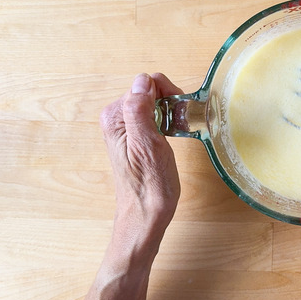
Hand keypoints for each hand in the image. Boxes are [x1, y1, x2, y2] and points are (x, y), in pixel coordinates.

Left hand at [71, 73, 183, 299]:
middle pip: (150, 91)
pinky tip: (175, 137)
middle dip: (171, 102)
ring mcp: (126, 129)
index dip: (168, 93)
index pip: (145, 83)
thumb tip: (142, 80)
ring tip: (180, 133)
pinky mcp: (136, 140)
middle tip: (183, 124)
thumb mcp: (148, 145)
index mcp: (116, 116)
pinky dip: (169, 122)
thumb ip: (140, 110)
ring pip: (155, 104)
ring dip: (172, 113)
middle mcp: (117, 119)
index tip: (181, 112)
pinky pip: (155, 118)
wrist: (145, 219)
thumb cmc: (150, 187)